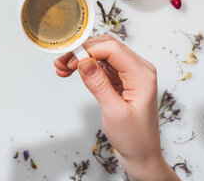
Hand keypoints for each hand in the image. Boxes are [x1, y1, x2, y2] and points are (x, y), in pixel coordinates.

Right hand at [54, 35, 178, 180]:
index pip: (113, 49)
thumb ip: (99, 84)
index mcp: (142, 75)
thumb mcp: (114, 112)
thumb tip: (83, 61)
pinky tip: (71, 72)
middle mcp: (138, 70)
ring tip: (62, 68)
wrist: (142, 156)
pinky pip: (102, 65)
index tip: (70, 61)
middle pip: (106, 47)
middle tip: (62, 63)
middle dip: (82, 51)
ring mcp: (130, 74)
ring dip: (81, 58)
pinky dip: (85, 67)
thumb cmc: (134, 138)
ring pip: (102, 54)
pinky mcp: (122, 80)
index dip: (88, 50)